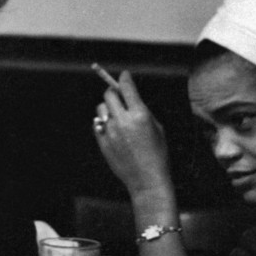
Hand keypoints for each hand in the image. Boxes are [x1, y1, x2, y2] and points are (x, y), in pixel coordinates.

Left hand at [93, 71, 172, 198]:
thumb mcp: (158, 128)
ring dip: (108, 108)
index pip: (127, 87)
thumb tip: (133, 99)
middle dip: (114, 92)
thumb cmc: (158, 154)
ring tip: (116, 115)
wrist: (147, 180)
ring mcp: (110, 132)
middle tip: (119, 95)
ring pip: (101, 108)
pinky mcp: (102, 142)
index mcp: (139, 115)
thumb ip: (144, 112)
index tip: (124, 75)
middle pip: (109, 94)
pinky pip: (97, 124)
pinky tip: (112, 128)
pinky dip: (103, 122)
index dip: (124, 78)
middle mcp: (122, 121)